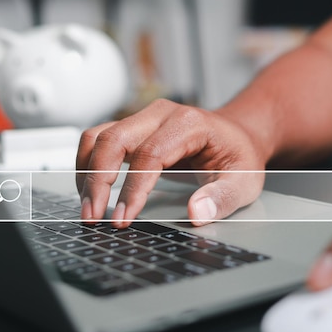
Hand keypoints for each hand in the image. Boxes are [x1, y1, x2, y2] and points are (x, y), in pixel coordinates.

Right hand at [76, 99, 266, 226]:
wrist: (238, 135)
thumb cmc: (239, 156)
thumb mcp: (244, 181)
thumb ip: (222, 198)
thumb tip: (196, 213)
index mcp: (189, 123)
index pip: (150, 154)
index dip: (133, 189)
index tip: (123, 218)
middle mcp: (161, 114)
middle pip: (114, 139)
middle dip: (98, 180)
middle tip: (94, 216)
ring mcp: (144, 118)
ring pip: (99, 136)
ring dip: (86, 171)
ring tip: (89, 207)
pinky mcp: (133, 128)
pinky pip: (99, 139)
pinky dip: (88, 164)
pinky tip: (91, 190)